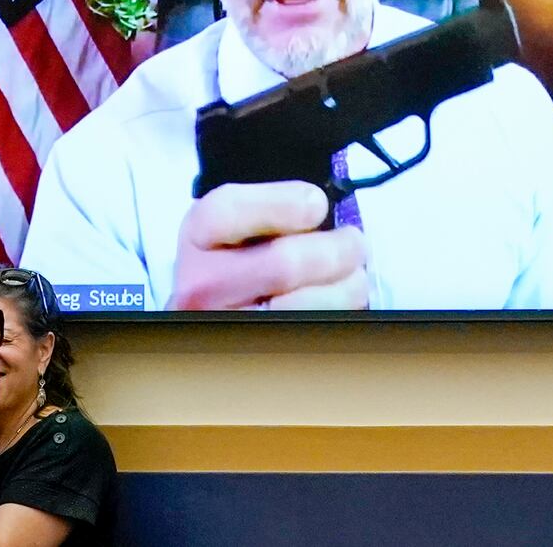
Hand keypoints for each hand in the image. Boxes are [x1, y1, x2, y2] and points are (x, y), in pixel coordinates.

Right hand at [168, 181, 367, 309]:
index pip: (228, 212)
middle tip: (354, 242)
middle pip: (284, 263)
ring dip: (347, 285)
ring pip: (306, 304)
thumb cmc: (239, 254)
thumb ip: (273, 204)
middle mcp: (202, 286)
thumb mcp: (240, 218)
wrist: (217, 307)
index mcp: (198, 236)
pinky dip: (341, 311)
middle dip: (336, 248)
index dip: (284, 204)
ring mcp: (229, 324)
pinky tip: (340, 298)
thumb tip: (316, 205)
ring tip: (353, 274)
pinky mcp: (260, 349)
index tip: (317, 204)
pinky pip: (315, 328)